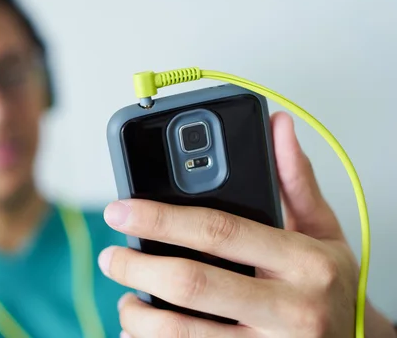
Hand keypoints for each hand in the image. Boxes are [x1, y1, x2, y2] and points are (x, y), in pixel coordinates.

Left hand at [98, 112, 392, 336]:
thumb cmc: (332, 286)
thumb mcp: (322, 231)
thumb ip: (295, 180)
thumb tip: (278, 126)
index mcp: (304, 262)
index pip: (218, 231)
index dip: (160, 218)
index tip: (121, 210)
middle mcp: (289, 310)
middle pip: (191, 284)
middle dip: (137, 267)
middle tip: (110, 258)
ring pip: (181, 335)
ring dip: (139, 315)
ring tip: (126, 297)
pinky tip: (141, 334)